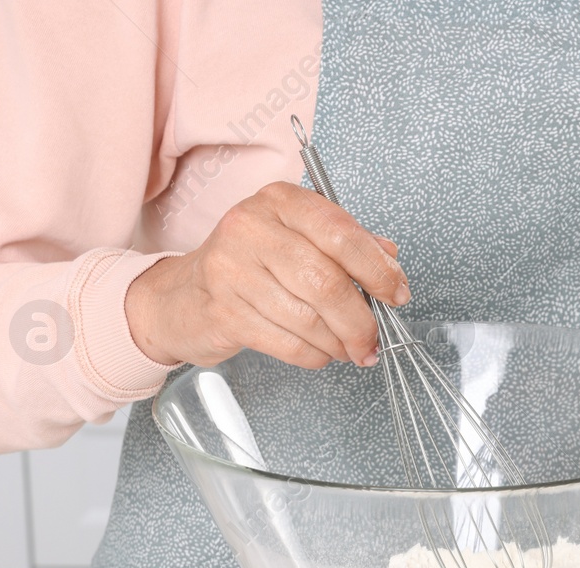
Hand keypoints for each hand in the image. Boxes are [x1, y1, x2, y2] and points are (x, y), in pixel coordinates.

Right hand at [126, 181, 408, 369]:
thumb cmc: (250, 265)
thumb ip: (346, 244)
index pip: (341, 234)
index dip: (378, 270)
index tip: (396, 294)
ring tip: (350, 349)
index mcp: (280, 201)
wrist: (183, 295)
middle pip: (327, 283)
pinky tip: (321, 353)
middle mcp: (251, 227)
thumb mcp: (297, 238)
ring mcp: (232, 269)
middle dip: (360, 321)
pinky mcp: (224, 312)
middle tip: (373, 340)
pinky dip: (315, 355)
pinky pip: (288, 343)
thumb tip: (391, 263)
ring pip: (309, 319)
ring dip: (340, 343)